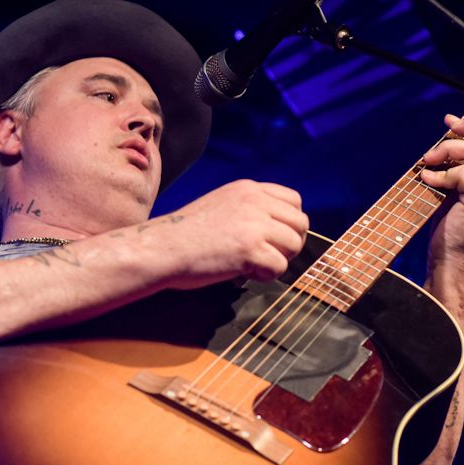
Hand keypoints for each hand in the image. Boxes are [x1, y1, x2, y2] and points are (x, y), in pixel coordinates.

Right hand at [150, 179, 308, 289]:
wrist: (163, 248)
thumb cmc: (187, 235)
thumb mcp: (222, 205)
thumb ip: (249, 209)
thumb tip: (279, 230)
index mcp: (248, 189)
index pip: (294, 200)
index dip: (289, 223)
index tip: (273, 238)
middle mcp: (255, 201)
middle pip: (301, 223)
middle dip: (289, 244)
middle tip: (267, 256)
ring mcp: (254, 224)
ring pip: (294, 244)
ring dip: (279, 259)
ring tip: (254, 265)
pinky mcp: (250, 248)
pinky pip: (280, 266)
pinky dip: (266, 275)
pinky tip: (244, 272)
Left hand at [419, 114, 463, 272]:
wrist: (452, 264)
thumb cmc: (450, 231)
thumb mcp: (455, 194)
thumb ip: (457, 170)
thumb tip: (441, 144)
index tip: (451, 121)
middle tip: (447, 128)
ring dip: (446, 150)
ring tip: (427, 161)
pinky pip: (462, 173)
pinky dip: (441, 173)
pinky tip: (427, 180)